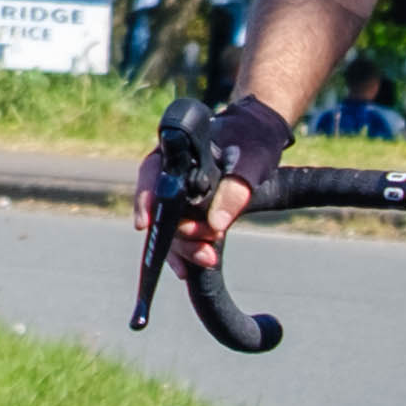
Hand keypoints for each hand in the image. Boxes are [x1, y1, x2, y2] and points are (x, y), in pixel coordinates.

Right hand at [140, 98, 292, 273]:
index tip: (145, 225)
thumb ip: (236, 189)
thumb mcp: (252, 162)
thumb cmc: (253, 140)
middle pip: (160, 206)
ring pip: (169, 224)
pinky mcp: (190, 209)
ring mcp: (178, 191)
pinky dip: (186, 249)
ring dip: (185, 246)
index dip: (146, 200)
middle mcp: (169, 171)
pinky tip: (190, 267)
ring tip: (208, 258)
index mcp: (176, 149)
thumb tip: (217, 224)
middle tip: (204, 250)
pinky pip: (180, 232)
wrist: (261, 139)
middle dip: (179, 233)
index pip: (151, 172)